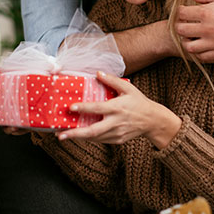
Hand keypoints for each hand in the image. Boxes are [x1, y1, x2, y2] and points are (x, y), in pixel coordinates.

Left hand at [57, 71, 180, 148]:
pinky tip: (79, 135)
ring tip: (64, 135)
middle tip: (60, 135)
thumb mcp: (128, 88)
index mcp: (117, 108)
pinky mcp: (117, 140)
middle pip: (93, 131)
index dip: (83, 108)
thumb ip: (112, 80)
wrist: (152, 121)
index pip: (97, 108)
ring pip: (94, 138)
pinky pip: (100, 140)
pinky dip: (89, 138)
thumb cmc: (139, 102)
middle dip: (75, 134)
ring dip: (79, 137)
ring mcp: (116, 133)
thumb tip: (97, 73)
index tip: (71, 107)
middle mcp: (115, 122)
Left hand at [175, 0, 213, 61]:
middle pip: (181, 30)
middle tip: (185, 23)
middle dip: (180, 25)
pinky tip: (202, 45)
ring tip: (191, 36)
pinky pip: (202, 57)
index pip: (182, 13)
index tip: (184, 10)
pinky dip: (198, 52)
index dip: (180, 10)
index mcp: (207, 13)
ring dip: (187, 40)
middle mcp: (208, 29)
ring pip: (189, 46)